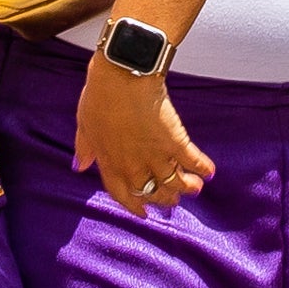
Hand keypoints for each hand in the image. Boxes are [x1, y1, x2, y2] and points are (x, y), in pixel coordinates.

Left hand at [72, 53, 214, 214]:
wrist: (122, 75)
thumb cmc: (100, 94)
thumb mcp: (84, 124)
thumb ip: (85, 148)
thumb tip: (79, 166)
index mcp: (109, 162)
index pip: (122, 194)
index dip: (134, 205)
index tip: (144, 212)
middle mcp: (133, 165)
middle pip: (151, 192)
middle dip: (164, 199)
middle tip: (173, 200)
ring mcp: (154, 154)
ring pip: (174, 183)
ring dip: (186, 188)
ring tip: (194, 188)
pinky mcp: (174, 140)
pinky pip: (192, 161)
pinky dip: (202, 168)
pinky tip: (209, 172)